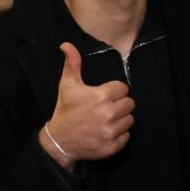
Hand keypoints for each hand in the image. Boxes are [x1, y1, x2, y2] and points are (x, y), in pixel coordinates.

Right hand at [43, 42, 134, 168]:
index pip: (123, 89)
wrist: (59, 141)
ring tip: (106, 120)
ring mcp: (111, 132)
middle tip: (106, 108)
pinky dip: (119, 135)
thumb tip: (66, 44)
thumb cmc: (66, 110)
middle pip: (130, 104)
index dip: (115, 91)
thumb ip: (72, 63)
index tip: (104, 96)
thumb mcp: (67, 85)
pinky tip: (106, 132)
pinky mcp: (112, 146)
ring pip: (130, 120)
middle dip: (120, 105)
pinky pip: (126, 136)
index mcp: (101, 96)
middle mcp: (108, 114)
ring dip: (121, 120)